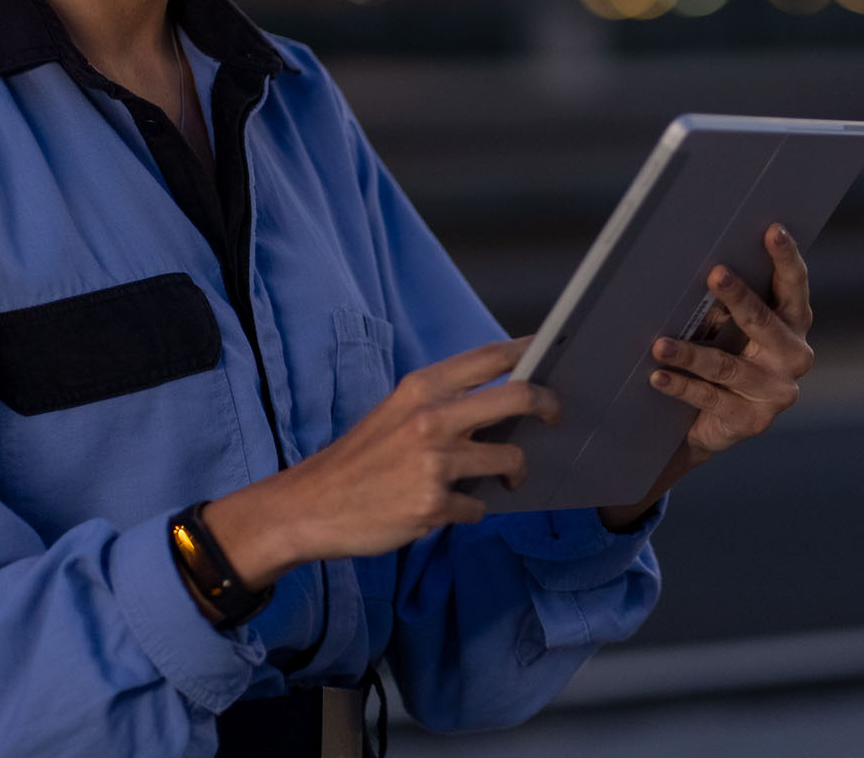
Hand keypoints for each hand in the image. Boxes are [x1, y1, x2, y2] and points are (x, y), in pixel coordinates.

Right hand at [202, 336, 558, 589]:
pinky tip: (444, 508)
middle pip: (519, 397)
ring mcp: (435, 463)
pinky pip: (478, 508)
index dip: (531, 352)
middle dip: (549, 406)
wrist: (308, 506)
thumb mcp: (396, 412)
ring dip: (512, 474)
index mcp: (422, 388)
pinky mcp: (432, 506)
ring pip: (510, 461)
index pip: (491, 357)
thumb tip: (501, 399)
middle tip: (555, 418)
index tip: (552, 355)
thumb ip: (443, 403)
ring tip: (498, 479)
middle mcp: (432, 419)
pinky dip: (469, 511)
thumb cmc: (358, 459)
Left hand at [597, 222, 814, 528]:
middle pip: (764, 322)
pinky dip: (681, 386)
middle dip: (739, 297)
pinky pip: (710, 399)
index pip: (794, 286)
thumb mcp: (728, 328)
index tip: (773, 230)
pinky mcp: (752, 421)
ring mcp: (776, 392)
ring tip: (659, 344)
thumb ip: (725, 303)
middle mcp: (794, 356)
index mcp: (794, 324)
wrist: (711, 425)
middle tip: (715, 273)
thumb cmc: (721, 356)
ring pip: (728, 366)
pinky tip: (657, 376)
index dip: (786, 258)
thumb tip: (693, 263)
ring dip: (691, 354)